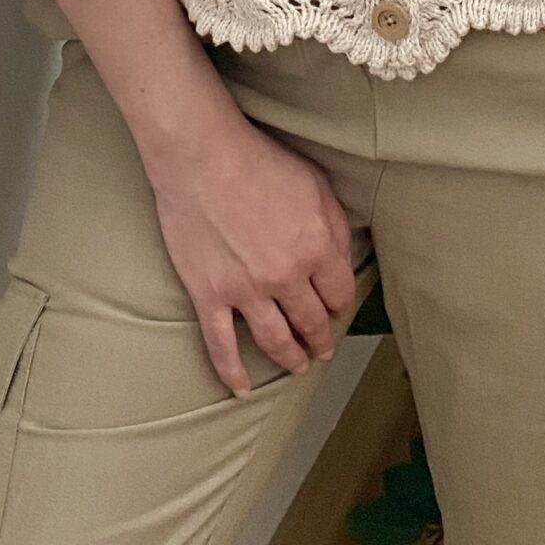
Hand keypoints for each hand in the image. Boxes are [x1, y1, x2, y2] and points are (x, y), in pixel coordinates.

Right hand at [147, 112, 362, 397]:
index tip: (339, 311)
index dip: (342, 305)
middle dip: (320, 338)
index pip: (340, 293)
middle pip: (311, 321)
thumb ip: (335, 225)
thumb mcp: (314, 183)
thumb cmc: (258, 160)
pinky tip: (241, 389)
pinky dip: (231, 372)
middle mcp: (285, 277)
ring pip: (275, 340)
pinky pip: (221, 345)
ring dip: (291, 357)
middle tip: (323, 348)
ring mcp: (245, 291)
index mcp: (316, 247)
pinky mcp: (209, 295)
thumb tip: (343, 260)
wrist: (201, 155)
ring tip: (298, 365)